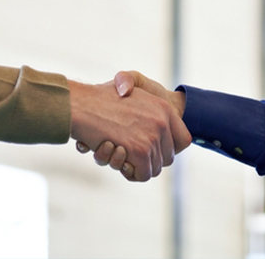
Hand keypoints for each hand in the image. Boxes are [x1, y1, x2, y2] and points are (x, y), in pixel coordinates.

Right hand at [68, 76, 190, 181]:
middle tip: (128, 152)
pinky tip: (115, 155)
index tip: (153, 150)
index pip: (183, 139)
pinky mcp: (140, 150)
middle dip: (149, 160)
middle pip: (167, 158)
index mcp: (163, 108)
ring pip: (154, 168)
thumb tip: (159, 132)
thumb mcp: (131, 90)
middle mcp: (162, 122)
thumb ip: (150, 109)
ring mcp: (152, 136)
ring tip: (116, 150)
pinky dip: (130, 172)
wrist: (81, 104)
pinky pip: (142, 174)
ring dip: (136, 166)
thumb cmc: (101, 97)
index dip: (169, 149)